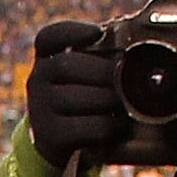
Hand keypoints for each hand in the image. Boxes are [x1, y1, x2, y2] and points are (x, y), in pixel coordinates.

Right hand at [25, 21, 133, 165]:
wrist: (62, 144)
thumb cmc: (85, 100)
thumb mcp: (87, 75)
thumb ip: (105, 56)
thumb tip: (139, 44)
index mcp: (48, 59)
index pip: (48, 37)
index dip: (71, 32)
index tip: (97, 33)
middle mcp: (37, 81)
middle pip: (65, 65)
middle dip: (102, 71)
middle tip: (125, 79)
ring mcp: (39, 109)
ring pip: (76, 97)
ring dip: (108, 100)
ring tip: (125, 104)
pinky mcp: (50, 136)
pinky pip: (84, 127)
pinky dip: (108, 126)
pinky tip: (118, 125)